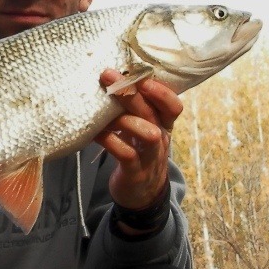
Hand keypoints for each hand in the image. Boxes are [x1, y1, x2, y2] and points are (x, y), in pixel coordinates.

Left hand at [95, 69, 182, 210]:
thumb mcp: (141, 130)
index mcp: (163, 126)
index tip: (139, 73)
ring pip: (147, 134)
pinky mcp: (136, 173)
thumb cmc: (138, 153)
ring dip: (126, 119)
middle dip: (132, 93)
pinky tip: (96, 133)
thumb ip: (133, 111)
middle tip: (109, 76)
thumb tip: (109, 80)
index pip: (172, 105)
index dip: (160, 91)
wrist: (141, 194)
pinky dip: (111, 141)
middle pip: (153, 113)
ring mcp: (150, 157)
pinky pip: (126, 154)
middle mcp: (160, 139)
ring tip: (105, 112)